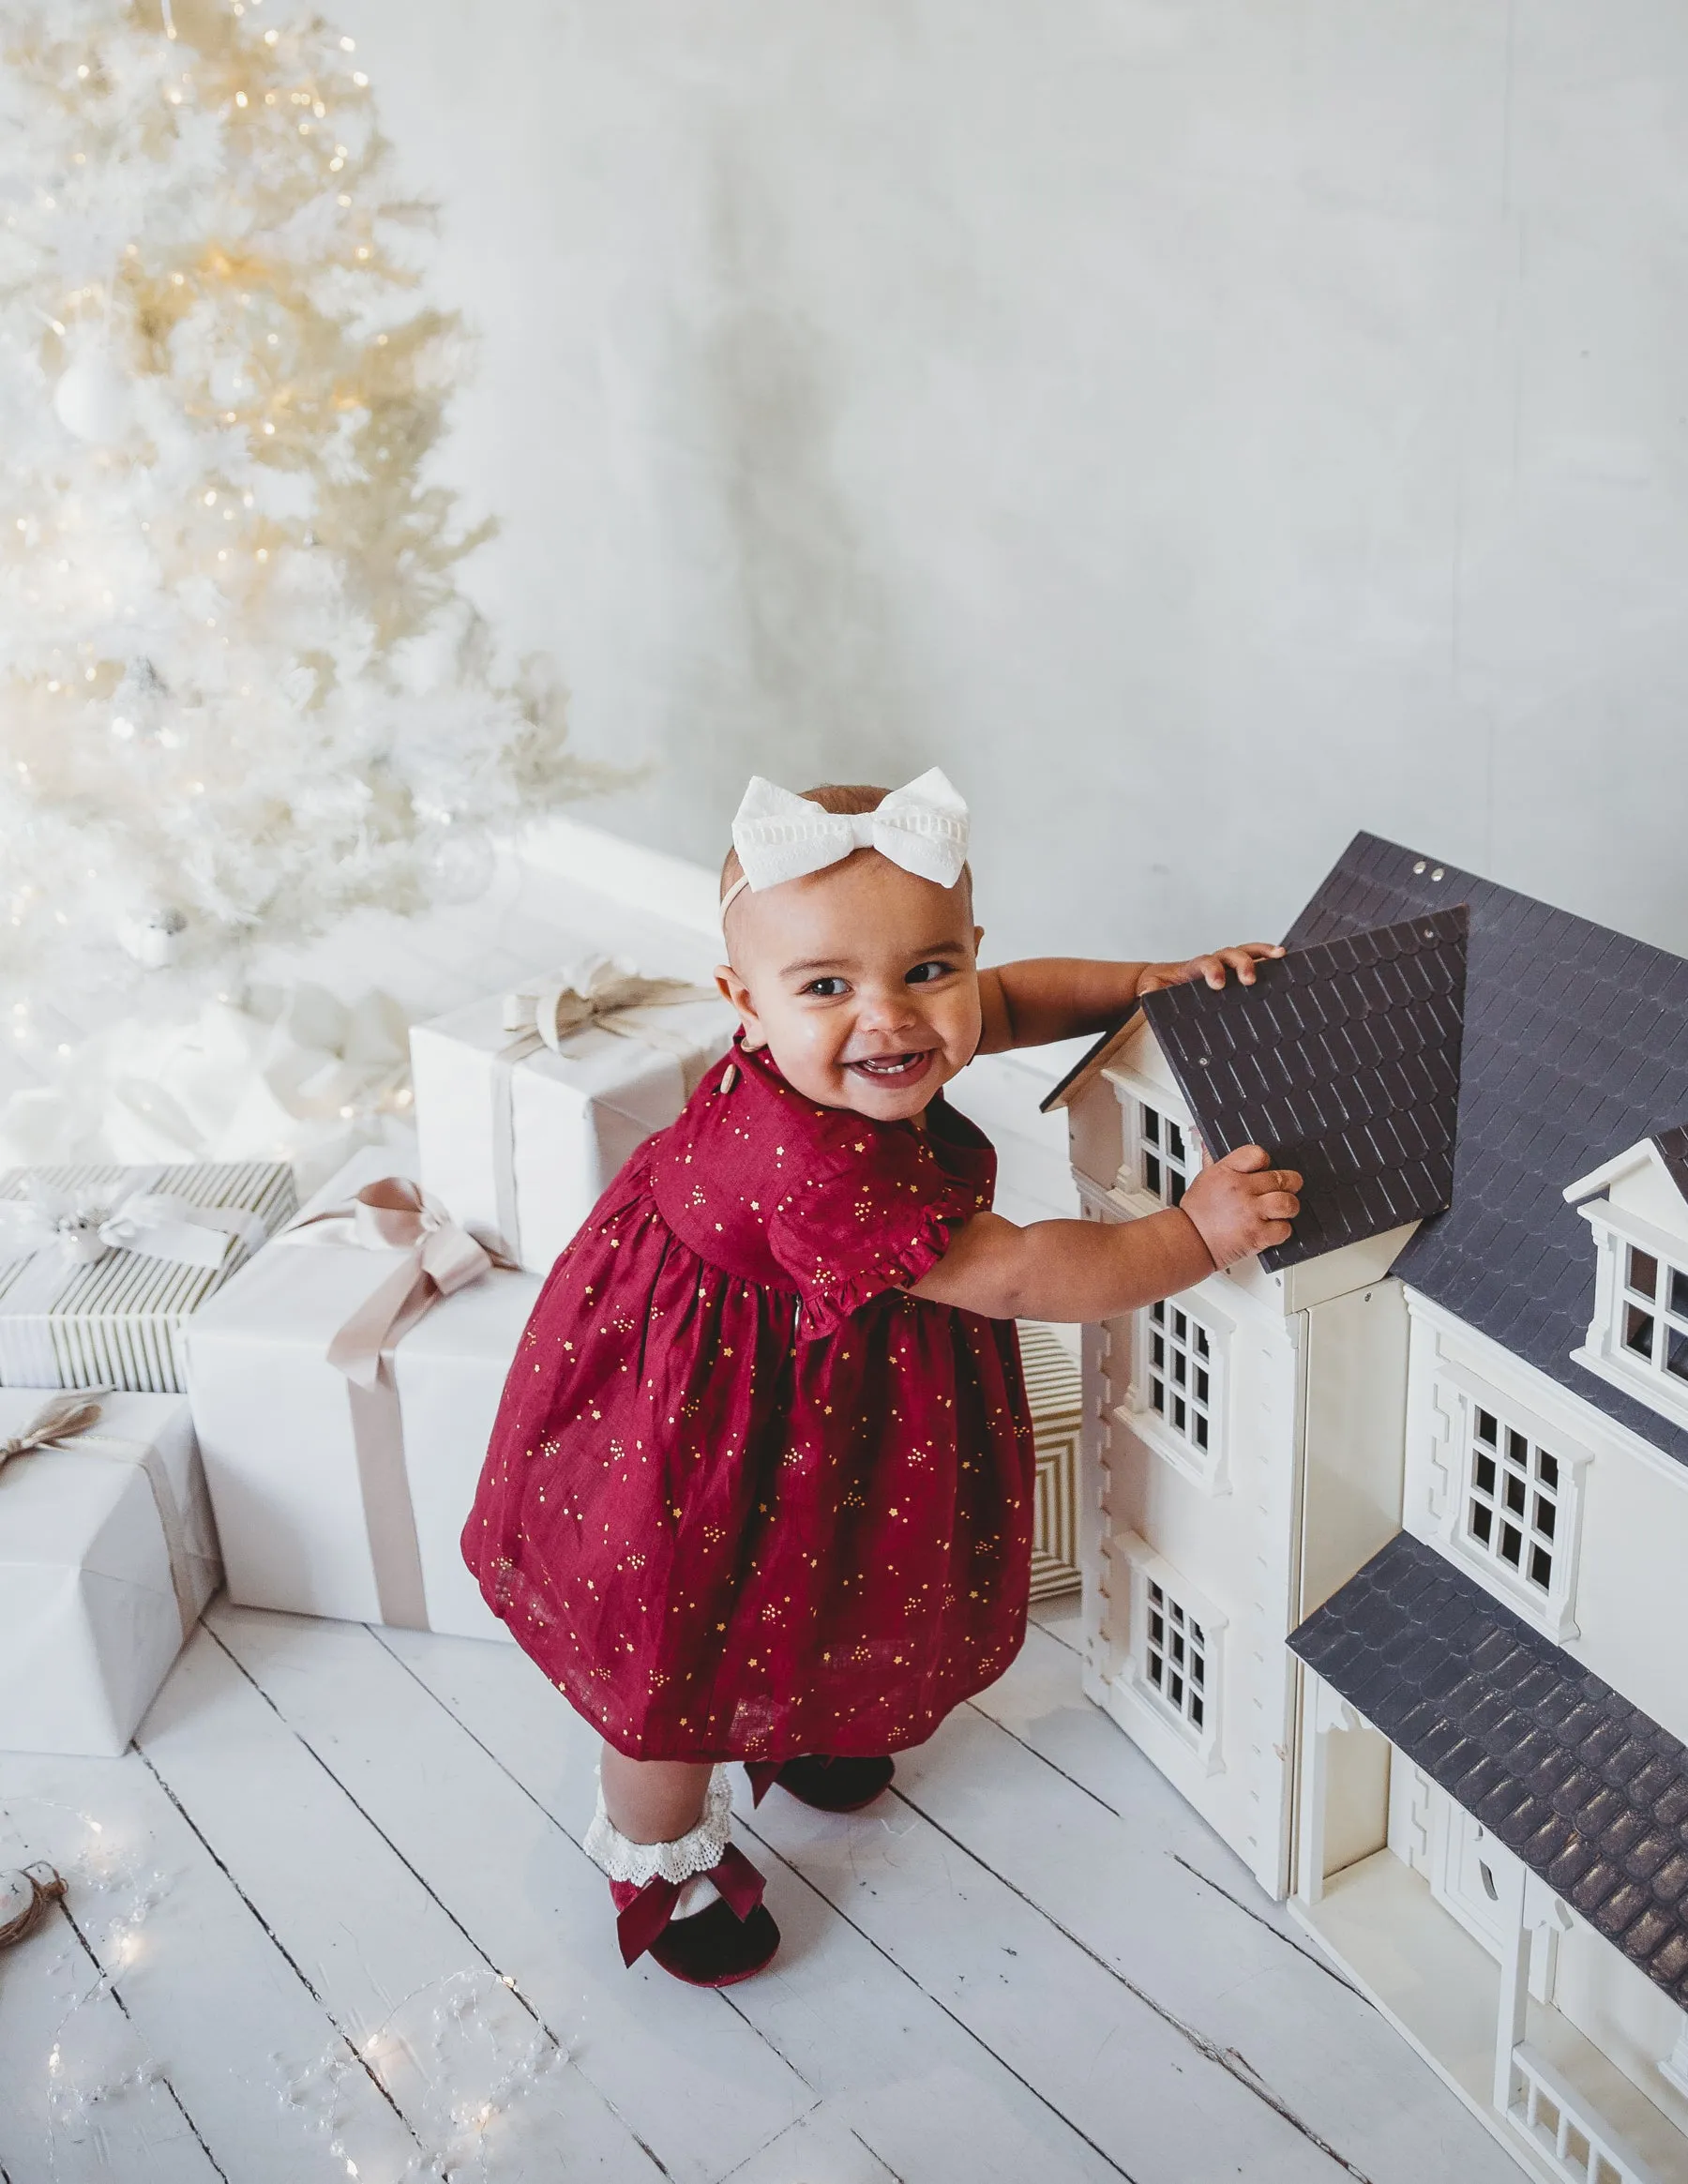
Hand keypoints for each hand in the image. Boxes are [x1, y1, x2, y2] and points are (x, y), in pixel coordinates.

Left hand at [1136, 943, 1283, 996]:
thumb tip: (1149, 994)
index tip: (1218, 984)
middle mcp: (1213, 962)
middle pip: (1230, 954)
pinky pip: (1253, 959)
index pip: (1205, 963)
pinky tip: (1282, 959)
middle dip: (1241, 964)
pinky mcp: (1234, 970)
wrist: (1161, 978)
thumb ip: (1151, 992)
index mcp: (1193, 968)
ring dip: (1262, 953)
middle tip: (1249, 979)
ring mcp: (1225, 964)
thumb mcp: (1151, 989)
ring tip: (1279, 956)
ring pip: (1245, 952)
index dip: (1213, 970)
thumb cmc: (1158, 985)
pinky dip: (1267, 957)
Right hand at [1180, 1145, 1300, 1268]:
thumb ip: (1213, 1157)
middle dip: (1289, 1183)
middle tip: (1287, 1188)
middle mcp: (1240, 1190)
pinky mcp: (1257, 1235)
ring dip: (1289, 1206)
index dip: (1266, 1160)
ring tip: (1282, 1209)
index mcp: (1226, 1172)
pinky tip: (1272, 1228)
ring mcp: (1251, 1213)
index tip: (1266, 1167)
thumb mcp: (1204, 1176)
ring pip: (1288, 1203)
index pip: (1257, 1154)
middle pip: (1281, 1179)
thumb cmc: (1197, 1212)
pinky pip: (1284, 1228)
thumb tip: (1206, 1136)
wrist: (1190, 1241)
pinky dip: (1282, 1230)